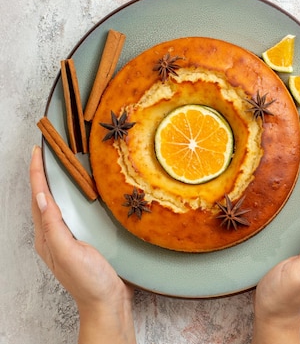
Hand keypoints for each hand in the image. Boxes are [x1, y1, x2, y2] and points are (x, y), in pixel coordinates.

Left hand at [30, 146, 135, 343]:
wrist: (108, 303)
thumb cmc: (89, 281)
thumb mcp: (69, 252)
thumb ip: (54, 226)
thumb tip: (42, 198)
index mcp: (47, 237)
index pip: (38, 197)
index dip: (36, 173)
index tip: (38, 151)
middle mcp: (54, 235)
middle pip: (44, 198)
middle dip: (43, 174)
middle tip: (47, 152)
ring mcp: (69, 238)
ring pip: (58, 204)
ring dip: (57, 184)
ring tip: (62, 166)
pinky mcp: (84, 240)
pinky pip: (73, 213)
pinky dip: (74, 198)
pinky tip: (84, 194)